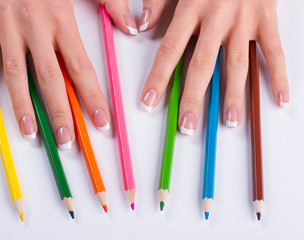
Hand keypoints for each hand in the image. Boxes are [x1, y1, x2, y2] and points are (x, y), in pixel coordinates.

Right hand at [0, 0, 113, 149]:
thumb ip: (112, 3)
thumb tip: (133, 26)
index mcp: (62, 20)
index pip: (80, 68)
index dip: (92, 97)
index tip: (100, 122)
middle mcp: (35, 27)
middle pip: (49, 78)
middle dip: (60, 112)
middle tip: (67, 141)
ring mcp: (6, 26)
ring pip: (15, 74)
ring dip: (22, 106)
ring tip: (30, 133)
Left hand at [140, 0, 289, 132]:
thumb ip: (158, 3)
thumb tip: (141, 26)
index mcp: (191, 7)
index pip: (170, 50)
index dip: (158, 78)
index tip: (148, 102)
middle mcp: (217, 18)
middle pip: (202, 66)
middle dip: (193, 99)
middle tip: (187, 125)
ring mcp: (244, 21)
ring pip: (237, 65)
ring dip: (233, 97)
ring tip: (228, 122)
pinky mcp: (267, 20)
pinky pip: (274, 52)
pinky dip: (279, 77)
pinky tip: (280, 99)